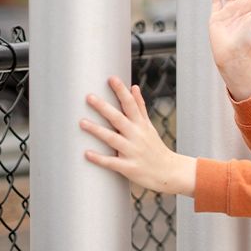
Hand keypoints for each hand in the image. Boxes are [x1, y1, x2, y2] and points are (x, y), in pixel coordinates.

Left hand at [80, 76, 195, 195]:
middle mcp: (137, 136)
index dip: (121, 91)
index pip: (131, 104)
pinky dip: (100, 158)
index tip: (111, 78)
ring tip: (82, 122)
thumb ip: (139, 107)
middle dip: (104, 108)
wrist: (168, 172)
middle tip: (89, 97)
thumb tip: (133, 87)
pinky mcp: (129, 167)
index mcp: (141, 125)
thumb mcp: (149, 125)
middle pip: (119, 119)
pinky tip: (87, 153)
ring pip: (113, 139)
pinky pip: (112, 163)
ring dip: (97, 131)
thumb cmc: (155, 147)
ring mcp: (132, 152)